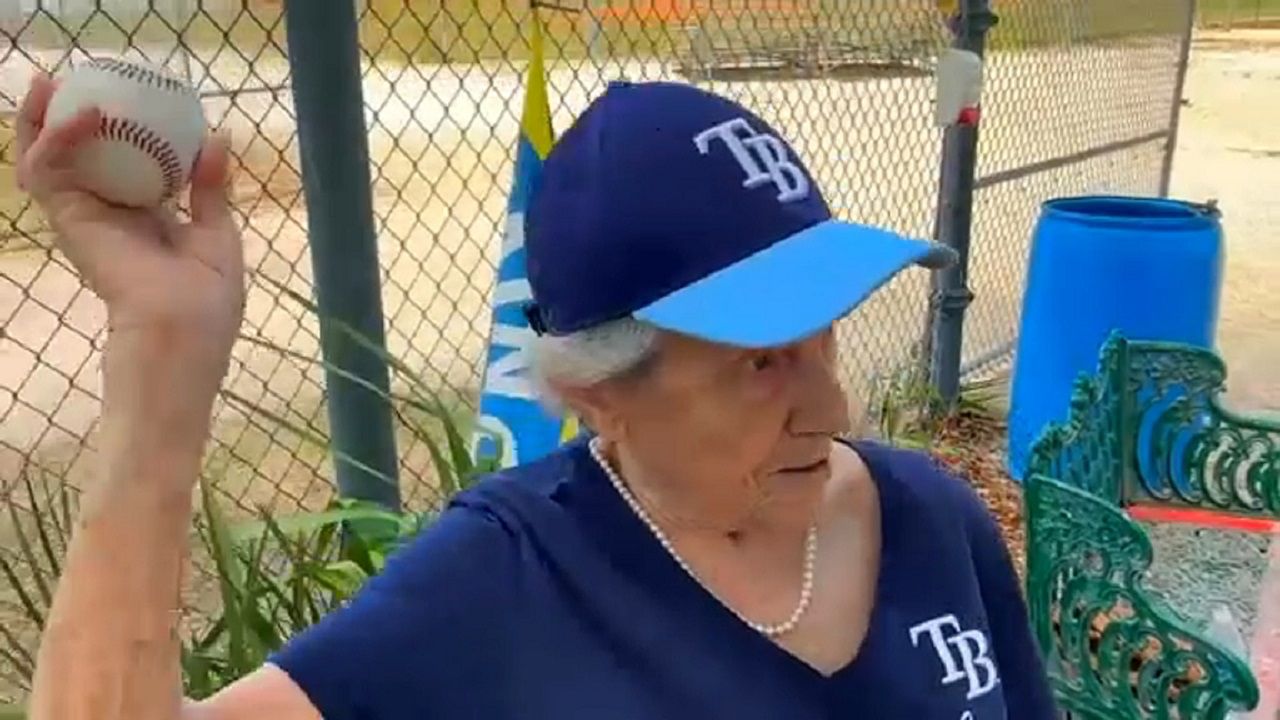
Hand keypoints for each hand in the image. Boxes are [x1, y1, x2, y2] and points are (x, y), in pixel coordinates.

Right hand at [16, 71, 244, 437]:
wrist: (183, 330)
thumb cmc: (207, 296)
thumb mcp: (218, 233)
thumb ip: (210, 188)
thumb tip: (217, 136)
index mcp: (146, 219)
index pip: (121, 166)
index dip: (118, 131)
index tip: (129, 96)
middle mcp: (109, 214)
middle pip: (76, 157)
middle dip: (67, 117)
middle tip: (74, 79)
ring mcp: (84, 216)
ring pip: (47, 158)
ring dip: (45, 118)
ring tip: (52, 83)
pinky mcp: (69, 219)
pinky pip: (46, 170)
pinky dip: (54, 138)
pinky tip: (78, 115)